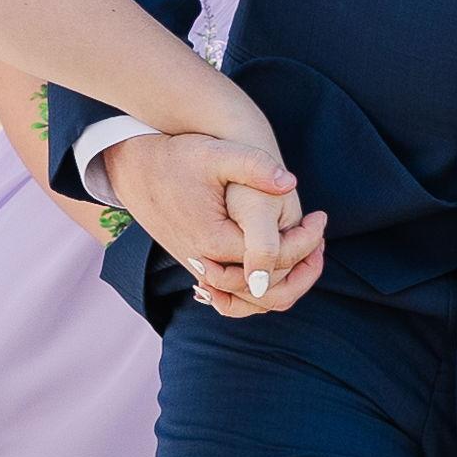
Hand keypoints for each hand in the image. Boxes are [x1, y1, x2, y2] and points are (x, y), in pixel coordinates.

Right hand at [100, 133, 321, 314]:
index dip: (307, 241)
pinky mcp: (196, 269)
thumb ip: (254, 166)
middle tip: (321, 242)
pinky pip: (232, 298)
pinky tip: (277, 269)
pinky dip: (257, 293)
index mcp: (215, 241)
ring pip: (250, 302)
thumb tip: (291, 183)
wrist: (134, 167)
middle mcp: (206, 265)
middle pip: (266, 292)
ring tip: (306, 256)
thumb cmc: (176, 157)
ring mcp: (199, 271)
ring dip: (284, 285)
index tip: (321, 217)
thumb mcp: (216, 153)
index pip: (275, 259)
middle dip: (303, 270)